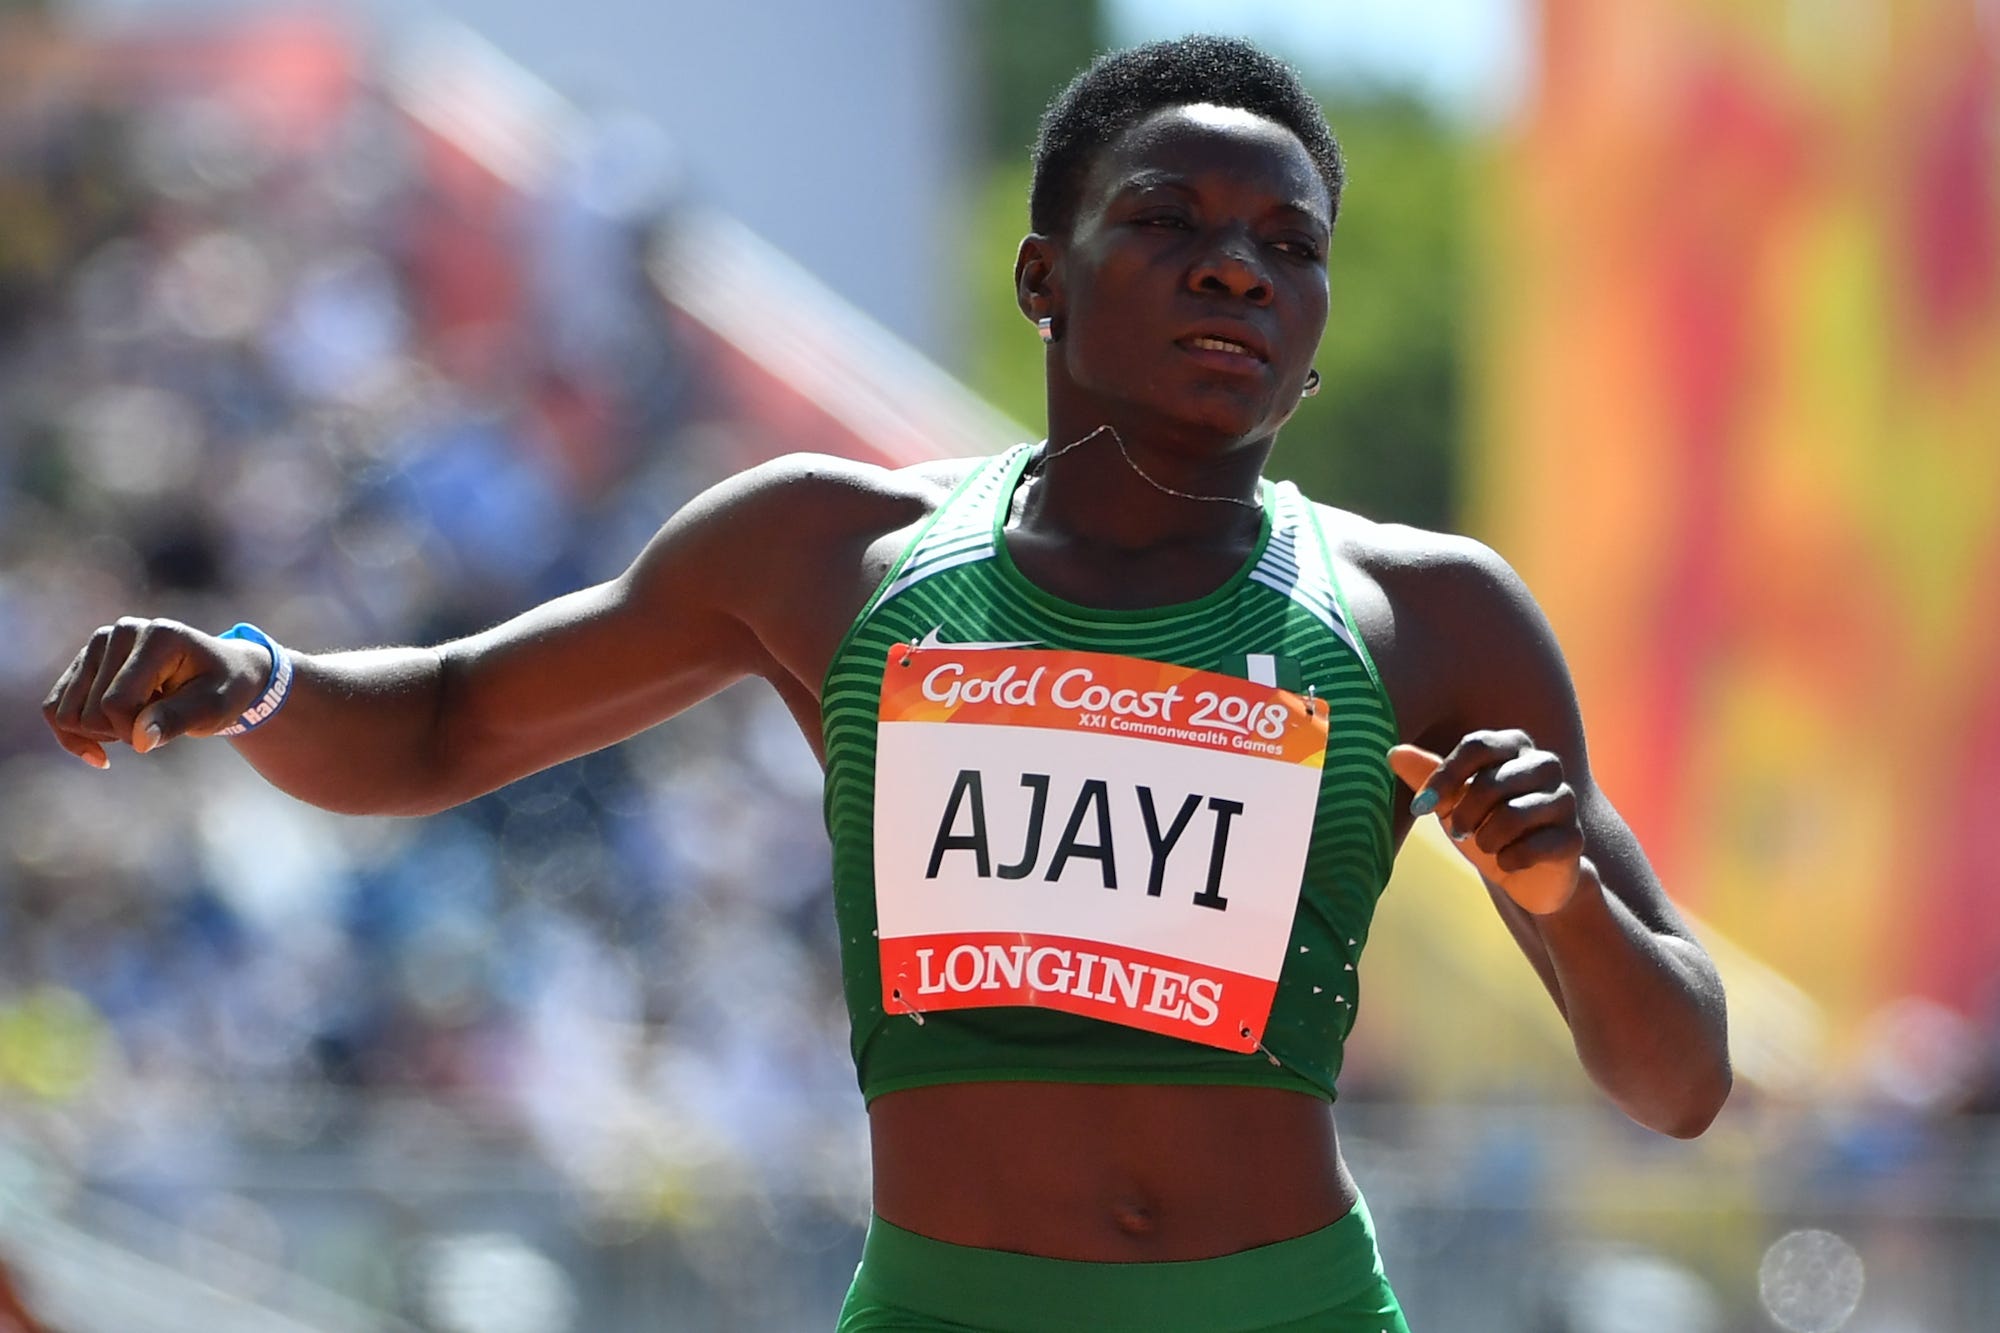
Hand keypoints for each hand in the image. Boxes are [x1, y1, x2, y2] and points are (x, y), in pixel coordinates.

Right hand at [41, 617, 271, 767]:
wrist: (222, 672)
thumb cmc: (223, 689)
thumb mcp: (215, 708)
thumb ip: (179, 720)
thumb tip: (140, 741)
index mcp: (158, 637)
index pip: (117, 703)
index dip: (135, 732)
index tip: (165, 731)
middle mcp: (120, 632)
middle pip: (90, 712)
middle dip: (121, 733)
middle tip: (157, 721)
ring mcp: (98, 643)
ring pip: (66, 713)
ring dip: (100, 733)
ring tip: (139, 719)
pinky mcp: (85, 660)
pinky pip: (55, 708)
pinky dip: (73, 735)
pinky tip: (100, 750)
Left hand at [1388, 731, 1586, 914]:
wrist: (1526, 873)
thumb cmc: (1485, 825)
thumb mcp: (1451, 801)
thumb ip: (1427, 776)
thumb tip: (1394, 752)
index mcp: (1514, 746)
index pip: (1478, 746)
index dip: (1445, 777)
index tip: (1421, 806)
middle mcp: (1544, 765)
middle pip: (1492, 781)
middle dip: (1464, 814)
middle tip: (1458, 832)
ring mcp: (1564, 800)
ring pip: (1514, 814)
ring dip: (1487, 839)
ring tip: (1486, 846)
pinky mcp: (1574, 838)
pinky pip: (1536, 847)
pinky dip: (1511, 860)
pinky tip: (1508, 862)